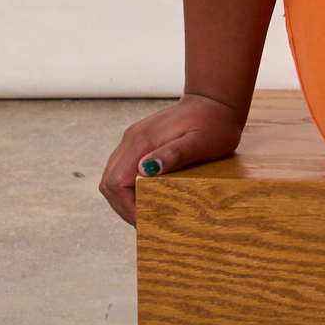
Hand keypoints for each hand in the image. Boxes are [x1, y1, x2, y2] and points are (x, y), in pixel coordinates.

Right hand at [99, 93, 243, 225]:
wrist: (215, 100)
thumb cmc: (214, 123)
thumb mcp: (201, 142)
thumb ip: (175, 155)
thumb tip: (145, 169)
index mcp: (142, 141)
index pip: (116, 181)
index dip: (126, 206)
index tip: (143, 222)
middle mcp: (131, 139)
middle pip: (109, 181)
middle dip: (122, 206)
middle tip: (142, 224)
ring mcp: (133, 138)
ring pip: (113, 175)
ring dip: (124, 198)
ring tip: (144, 214)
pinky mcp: (140, 140)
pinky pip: (124, 168)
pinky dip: (128, 187)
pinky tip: (146, 196)